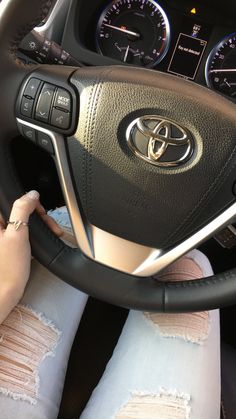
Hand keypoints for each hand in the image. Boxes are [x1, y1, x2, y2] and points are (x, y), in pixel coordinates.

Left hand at [0, 191, 62, 322]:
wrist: (5, 292)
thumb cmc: (9, 268)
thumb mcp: (18, 234)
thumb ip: (23, 209)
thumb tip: (31, 194)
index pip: (11, 201)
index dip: (28, 204)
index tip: (39, 212)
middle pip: (18, 211)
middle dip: (36, 215)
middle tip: (49, 225)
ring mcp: (1, 236)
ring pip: (22, 220)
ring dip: (38, 224)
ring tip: (52, 232)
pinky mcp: (5, 245)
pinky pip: (21, 231)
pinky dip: (32, 233)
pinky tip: (43, 238)